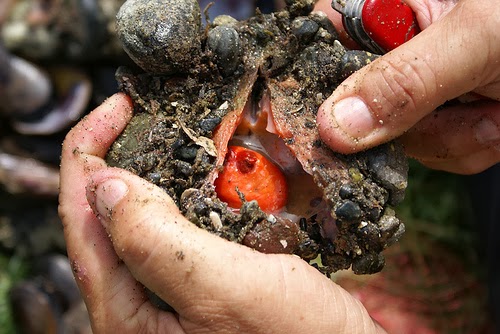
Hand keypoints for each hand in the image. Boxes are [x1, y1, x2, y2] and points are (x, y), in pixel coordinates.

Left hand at [58, 93, 384, 332]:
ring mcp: (170, 298)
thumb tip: (103, 186)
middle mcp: (139, 308)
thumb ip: (156, 243)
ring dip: (153, 175)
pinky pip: (178, 233)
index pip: (81, 220)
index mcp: (125, 315)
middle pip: (105, 219)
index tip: (118, 107)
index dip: (88, 154)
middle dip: (118, 160)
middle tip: (142, 116)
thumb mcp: (224, 290)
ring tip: (172, 137)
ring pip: (142, 222)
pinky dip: (186, 197)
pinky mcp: (200, 288)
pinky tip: (206, 178)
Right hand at [316, 0, 499, 173]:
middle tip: (444, 105)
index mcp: (395, 9)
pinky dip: (465, 148)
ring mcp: (418, 90)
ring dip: (447, 137)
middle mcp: (399, 50)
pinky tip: (494, 121)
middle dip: (400, 121)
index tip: (320, 120)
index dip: (314, 78)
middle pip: (356, 103)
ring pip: (396, 137)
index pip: (325, 39)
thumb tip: (336, 125)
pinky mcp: (441, 120)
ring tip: (491, 108)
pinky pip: (430, 153)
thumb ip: (404, 81)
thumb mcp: (473, 40)